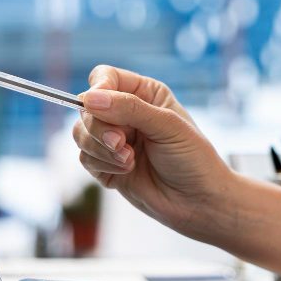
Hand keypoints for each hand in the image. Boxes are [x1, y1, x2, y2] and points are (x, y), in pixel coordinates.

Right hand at [72, 65, 232, 234]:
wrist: (199, 201)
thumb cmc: (193, 159)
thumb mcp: (167, 126)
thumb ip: (130, 109)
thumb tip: (90, 98)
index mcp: (145, 94)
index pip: (105, 78)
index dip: (97, 90)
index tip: (99, 105)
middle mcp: (126, 114)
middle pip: (87, 107)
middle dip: (99, 127)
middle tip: (121, 143)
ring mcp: (115, 141)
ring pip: (81, 133)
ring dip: (101, 148)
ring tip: (128, 159)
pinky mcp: (106, 166)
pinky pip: (85, 158)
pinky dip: (101, 164)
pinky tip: (127, 170)